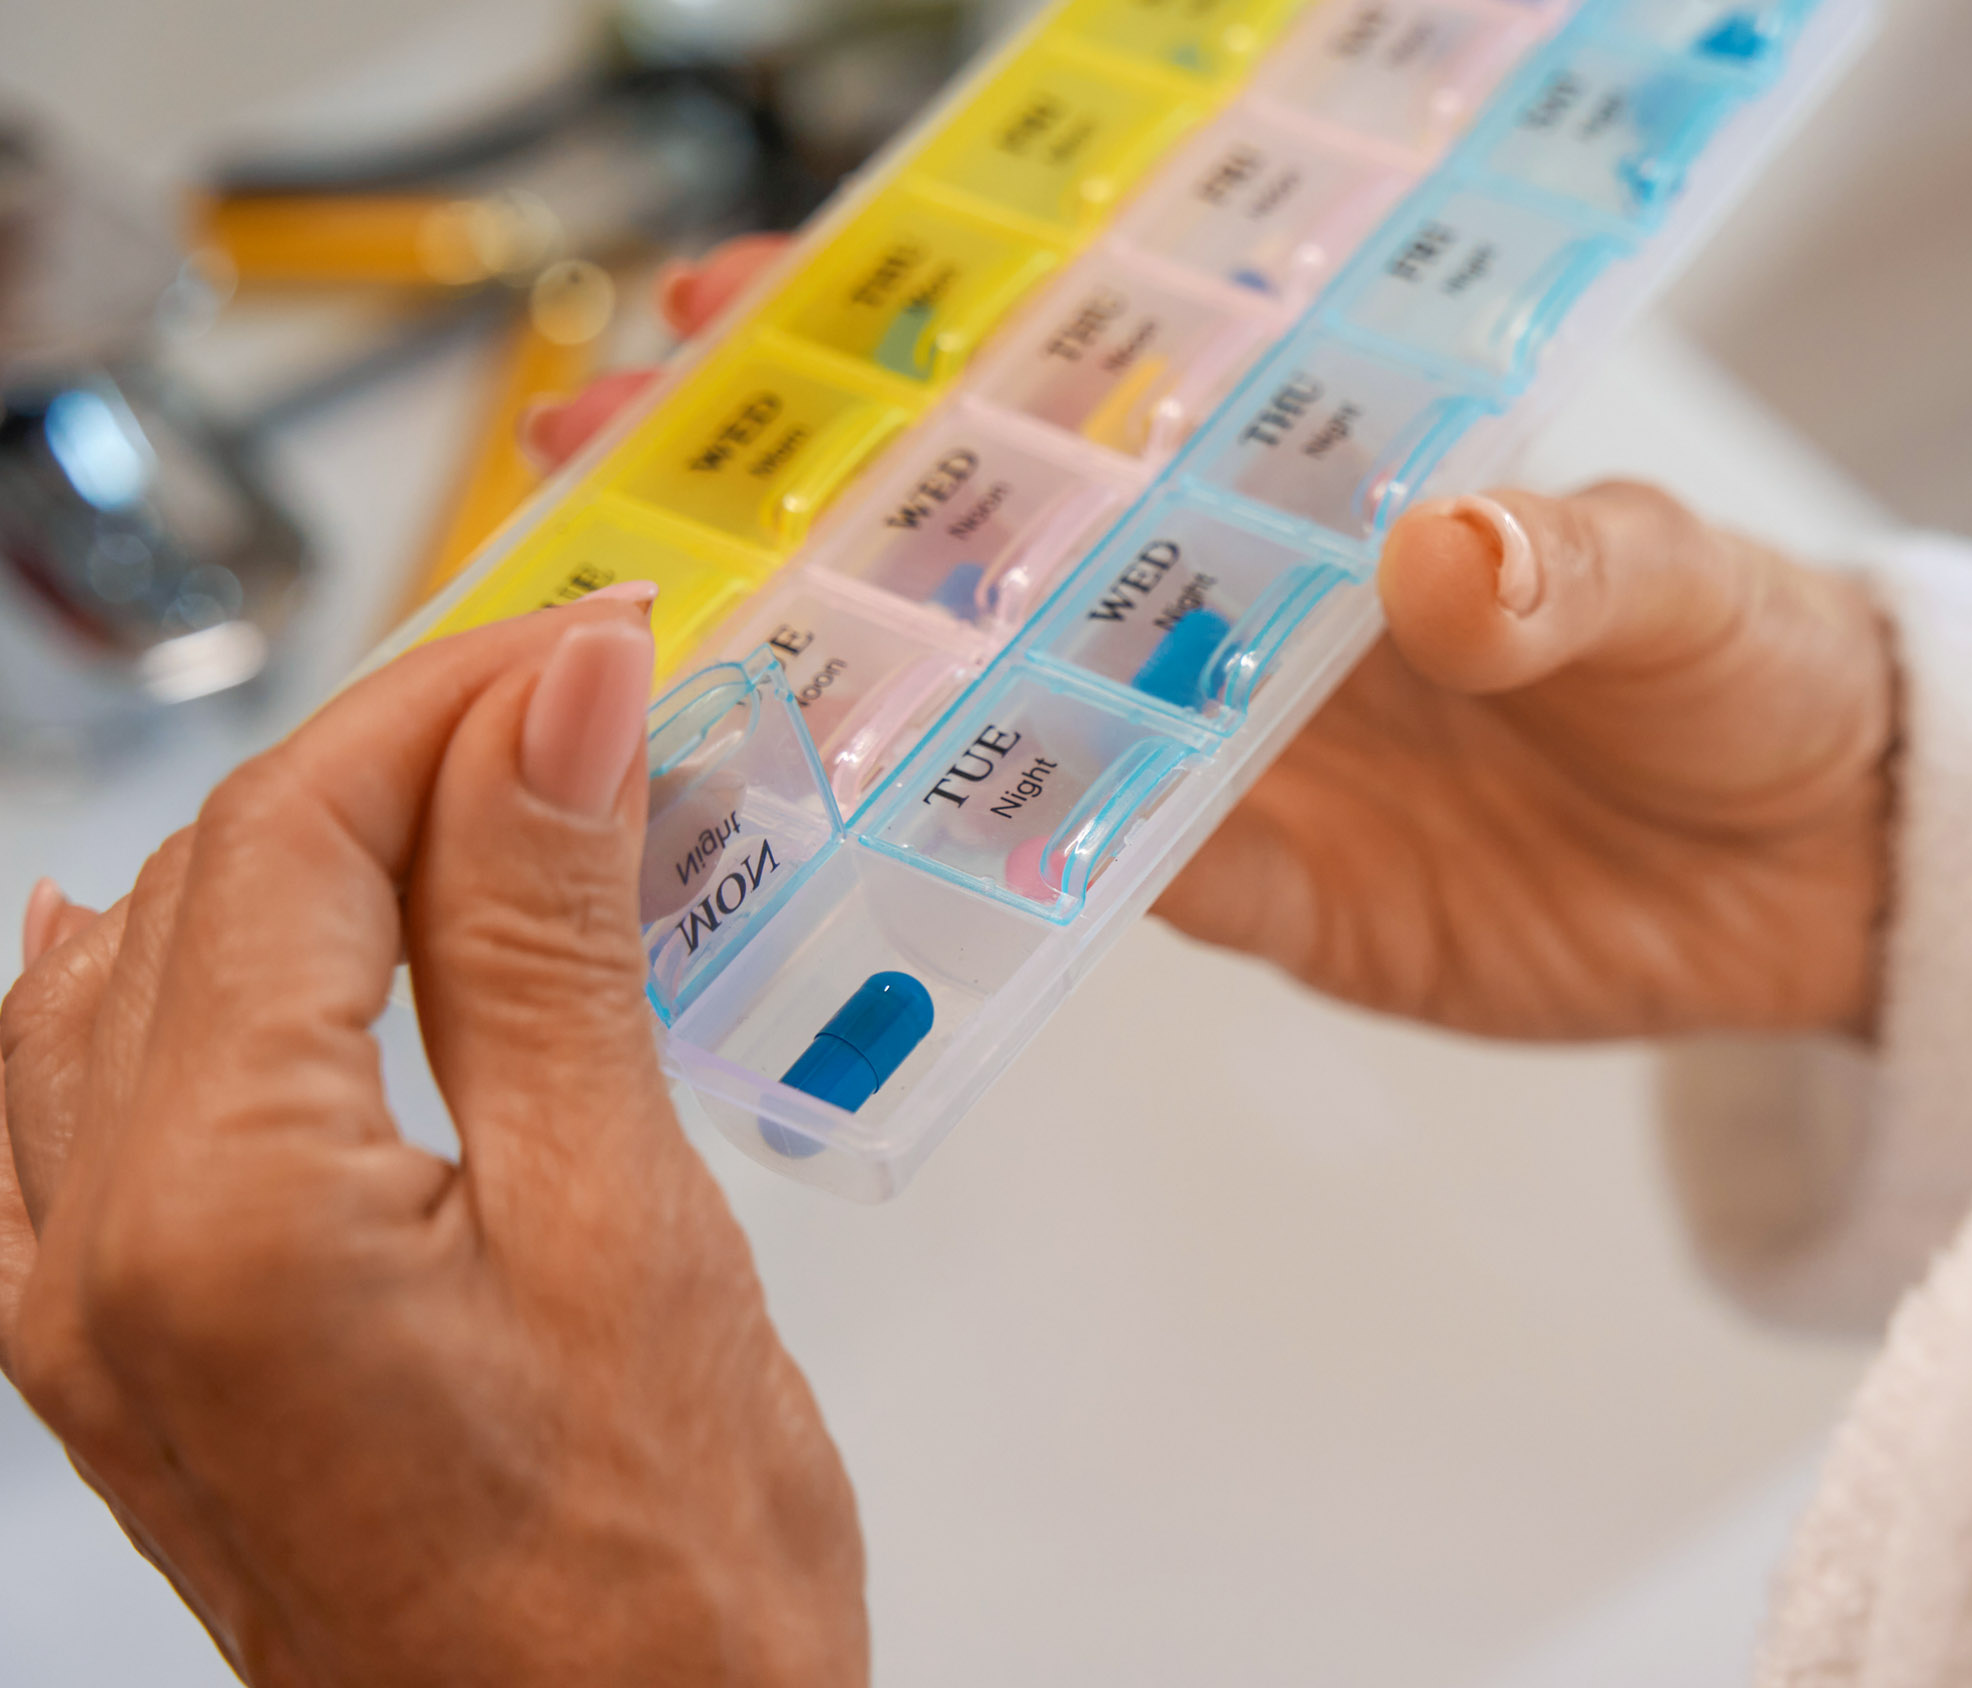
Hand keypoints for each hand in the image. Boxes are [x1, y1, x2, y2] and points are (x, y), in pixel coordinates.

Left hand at [0, 601, 865, 1684]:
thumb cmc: (649, 1589)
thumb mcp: (629, 1227)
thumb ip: (550, 943)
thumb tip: (559, 707)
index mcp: (218, 1206)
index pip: (296, 833)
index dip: (451, 697)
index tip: (596, 638)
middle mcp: (96, 1249)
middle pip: (209, 884)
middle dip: (396, 757)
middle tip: (580, 698)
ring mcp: (84, 1313)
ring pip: (137, 972)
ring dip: (306, 853)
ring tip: (479, 793)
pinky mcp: (120, 1358)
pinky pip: (65, 1105)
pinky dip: (148, 980)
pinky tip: (163, 933)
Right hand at [531, 242, 1897, 1040]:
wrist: (1829, 866)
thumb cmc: (1760, 664)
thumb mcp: (1677, 584)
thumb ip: (1565, 566)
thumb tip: (1450, 557)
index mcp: (1319, 480)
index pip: (1100, 396)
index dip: (929, 347)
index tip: (756, 298)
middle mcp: (1247, 610)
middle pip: (1000, 552)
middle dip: (817, 511)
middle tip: (630, 472)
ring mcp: (1244, 756)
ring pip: (1011, 718)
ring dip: (863, 695)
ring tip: (684, 660)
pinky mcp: (1279, 898)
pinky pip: (1113, 886)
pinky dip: (1006, 879)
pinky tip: (870, 855)